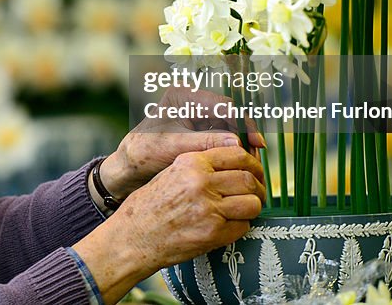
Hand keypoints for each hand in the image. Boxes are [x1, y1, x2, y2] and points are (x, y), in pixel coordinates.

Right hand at [73, 146, 264, 302]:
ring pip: (252, 203)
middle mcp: (201, 182)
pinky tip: (230, 226)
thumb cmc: (149, 206)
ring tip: (245, 210)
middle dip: (258, 187)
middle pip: (248, 179)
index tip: (255, 171)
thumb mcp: (172, 173)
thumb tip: (234, 165)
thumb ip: (201, 166)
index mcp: (191, 163)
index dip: (252, 164)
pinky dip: (241, 226)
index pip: (237, 154)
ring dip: (252, 208)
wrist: (134, 237)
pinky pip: (243, 226)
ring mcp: (208, 208)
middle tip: (257, 193)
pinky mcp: (212, 233)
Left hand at [100, 87, 266, 199]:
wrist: (130, 167)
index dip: (241, 123)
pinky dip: (232, 149)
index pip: (221, 105)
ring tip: (252, 164)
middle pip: (229, 115)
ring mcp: (197, 115)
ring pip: (229, 127)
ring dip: (241, 144)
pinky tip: (240, 164)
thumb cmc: (144, 153)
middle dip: (244, 135)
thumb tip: (236, 143)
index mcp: (182, 95)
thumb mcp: (173, 147)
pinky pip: (223, 137)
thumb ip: (203, 143)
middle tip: (257, 156)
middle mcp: (192, 100)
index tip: (254, 143)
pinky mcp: (200, 130)